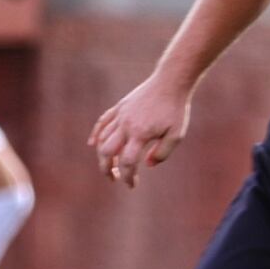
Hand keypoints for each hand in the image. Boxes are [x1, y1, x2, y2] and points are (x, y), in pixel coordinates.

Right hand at [89, 75, 191, 189]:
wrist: (170, 82)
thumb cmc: (175, 109)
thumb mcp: (176, 134)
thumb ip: (162, 153)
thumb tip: (147, 165)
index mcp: (140, 134)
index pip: (127, 162)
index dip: (127, 177)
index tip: (131, 186)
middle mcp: (126, 125)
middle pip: (107, 152)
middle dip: (107, 168)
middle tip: (113, 178)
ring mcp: (120, 115)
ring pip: (101, 138)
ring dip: (102, 155)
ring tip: (109, 165)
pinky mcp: (119, 107)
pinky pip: (102, 122)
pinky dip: (96, 134)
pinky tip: (93, 144)